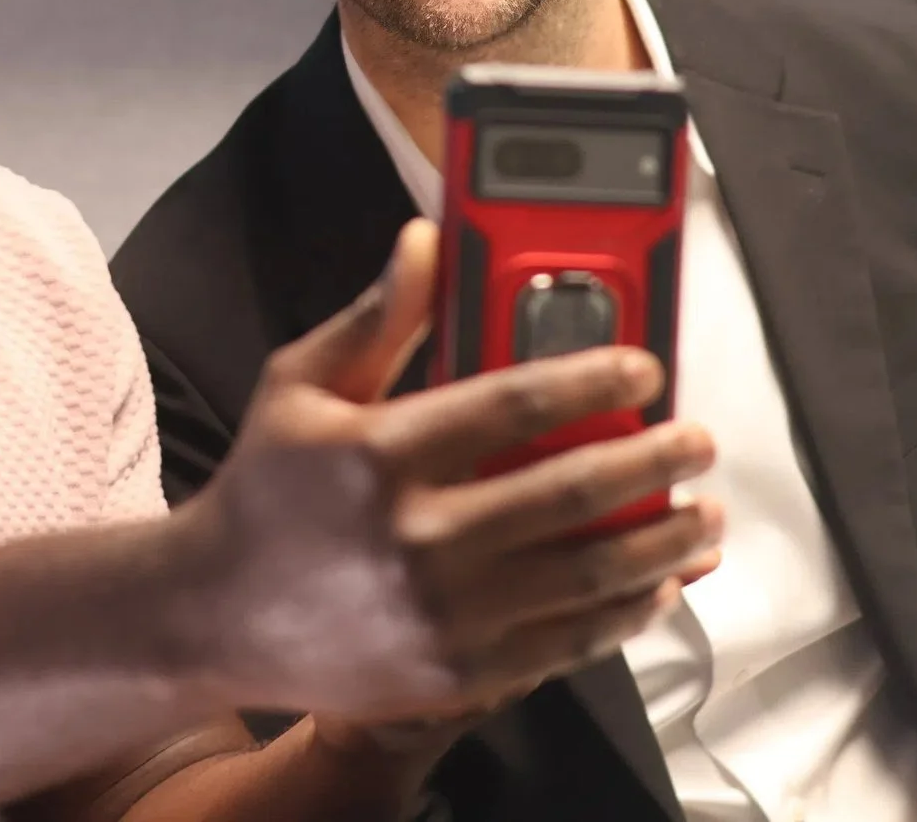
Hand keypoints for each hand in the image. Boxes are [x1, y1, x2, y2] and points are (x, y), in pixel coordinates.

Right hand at [181, 219, 722, 722]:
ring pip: (587, 575)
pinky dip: (625, 613)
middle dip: (653, 462)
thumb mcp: (301, 384)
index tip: (644, 369)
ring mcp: (444, 615)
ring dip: (662, 542)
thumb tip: (427, 240)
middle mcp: (418, 537)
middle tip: (695, 441)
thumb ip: (376, 316)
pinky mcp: (458, 674)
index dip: (595, 380)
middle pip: (572, 492)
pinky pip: (568, 643)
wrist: (213, 615)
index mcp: (380, 453)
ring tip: (703, 515)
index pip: (516, 404)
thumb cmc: (267, 488)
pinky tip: (658, 584)